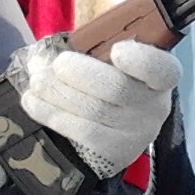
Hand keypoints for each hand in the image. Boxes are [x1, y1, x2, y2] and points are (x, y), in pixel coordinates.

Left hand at [15, 37, 179, 178]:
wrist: (114, 124)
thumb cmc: (111, 75)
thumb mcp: (113, 54)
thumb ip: (97, 43)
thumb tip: (55, 44)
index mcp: (162, 74)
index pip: (161, 69)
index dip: (141, 61)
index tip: (117, 50)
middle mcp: (155, 105)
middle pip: (117, 88)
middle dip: (79, 73)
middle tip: (55, 63)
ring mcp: (136, 132)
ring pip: (93, 111)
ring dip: (57, 92)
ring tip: (36, 79)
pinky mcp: (114, 152)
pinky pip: (81, 132)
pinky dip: (52, 114)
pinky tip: (33, 101)